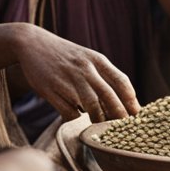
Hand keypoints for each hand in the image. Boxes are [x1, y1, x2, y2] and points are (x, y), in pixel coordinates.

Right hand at [13, 25, 138, 121]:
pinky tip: (75, 115)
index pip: (121, 80)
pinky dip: (75, 117)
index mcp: (96, 60)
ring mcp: (67, 79)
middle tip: (123, 127)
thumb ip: (104, 75)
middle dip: (118, 114)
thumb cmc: (65, 56)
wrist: (32, 43)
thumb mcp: (87, 58)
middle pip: (108, 95)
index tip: (137, 114)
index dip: (131, 99)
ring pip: (90, 105)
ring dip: (98, 118)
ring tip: (99, 123)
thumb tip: (124, 101)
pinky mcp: (51, 90)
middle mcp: (84, 68)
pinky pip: (69, 111)